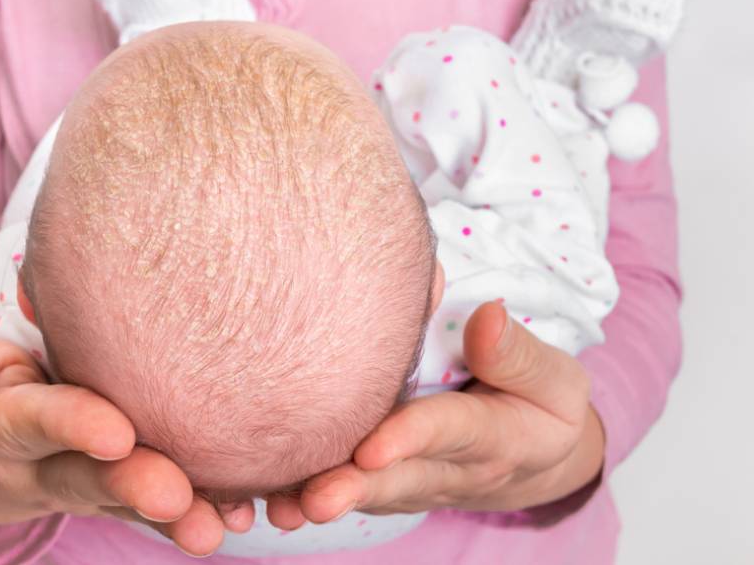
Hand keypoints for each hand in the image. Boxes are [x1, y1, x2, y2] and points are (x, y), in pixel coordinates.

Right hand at [0, 322, 253, 555]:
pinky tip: (247, 511)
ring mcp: (91, 483)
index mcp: (6, 429)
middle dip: (132, 487)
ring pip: (135, 501)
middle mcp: (51, 466)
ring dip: (177, 515)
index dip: (70, 426)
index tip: (113, 430)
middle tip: (178, 496)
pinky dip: (202, 508)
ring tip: (218, 526)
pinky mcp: (130, 486)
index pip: (35, 422)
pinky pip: (166, 503)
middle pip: (91, 476)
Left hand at [264, 302, 604, 526]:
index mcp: (494, 437)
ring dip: (326, 498)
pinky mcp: (390, 482)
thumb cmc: (541, 405)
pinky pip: (354, 489)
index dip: (409, 438)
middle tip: (314, 499)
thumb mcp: (555, 379)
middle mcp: (448, 469)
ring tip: (283, 508)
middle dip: (354, 488)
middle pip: (396, 477)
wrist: (537, 459)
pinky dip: (310, 495)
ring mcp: (415, 482)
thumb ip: (518, 353)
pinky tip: (269, 498)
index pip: (447, 433)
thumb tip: (484, 316)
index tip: (371, 447)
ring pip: (367, 490)